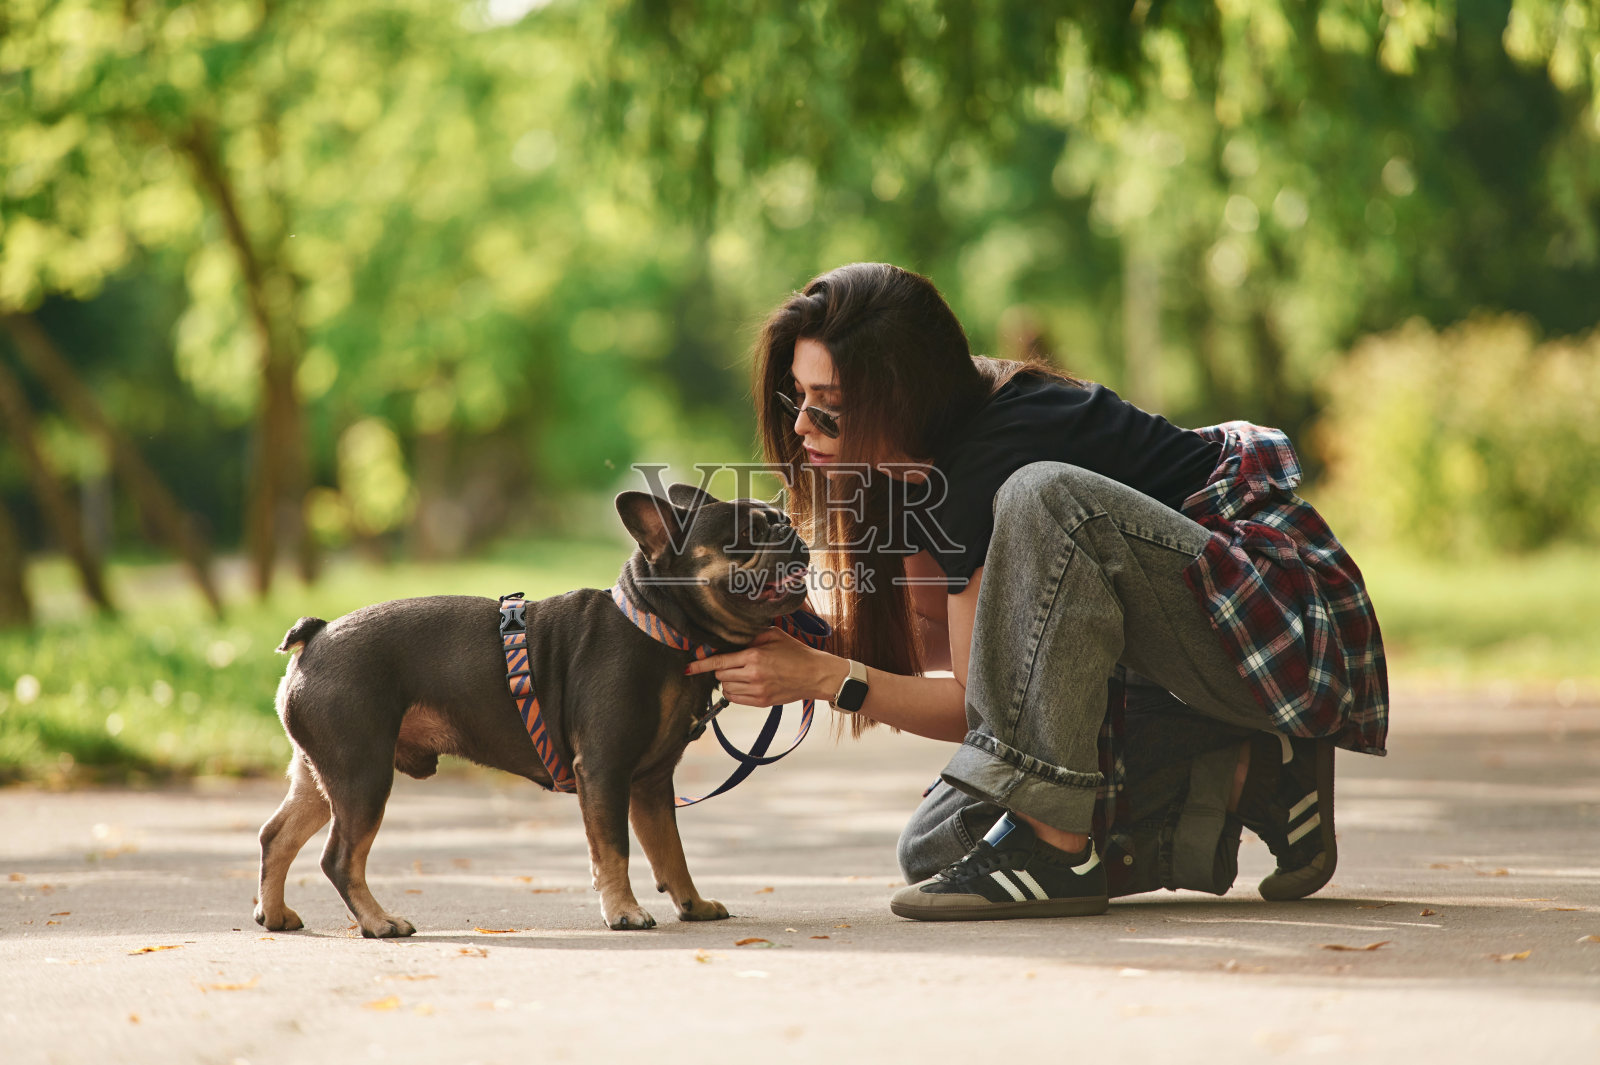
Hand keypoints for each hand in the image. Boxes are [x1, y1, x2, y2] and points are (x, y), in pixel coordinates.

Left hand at [684, 628, 845, 707]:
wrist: (815, 674)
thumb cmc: (795, 652)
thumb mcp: (773, 635)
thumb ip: (749, 636)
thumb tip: (728, 638)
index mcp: (754, 656)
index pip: (719, 661)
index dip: (701, 665)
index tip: (688, 668)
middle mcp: (753, 675)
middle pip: (720, 675)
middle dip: (721, 669)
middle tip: (734, 663)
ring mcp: (757, 691)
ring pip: (726, 688)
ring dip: (728, 680)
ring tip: (743, 673)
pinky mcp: (761, 702)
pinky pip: (735, 699)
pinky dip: (735, 691)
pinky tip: (746, 683)